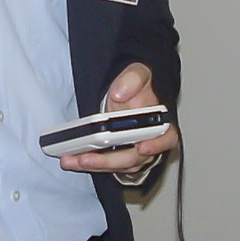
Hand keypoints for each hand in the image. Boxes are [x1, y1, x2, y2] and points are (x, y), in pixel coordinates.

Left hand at [58, 62, 178, 174]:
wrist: (124, 92)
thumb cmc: (136, 86)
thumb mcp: (137, 74)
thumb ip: (132, 79)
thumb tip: (120, 93)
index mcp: (159, 122)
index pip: (167, 138)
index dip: (157, 145)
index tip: (143, 147)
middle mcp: (149, 141)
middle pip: (134, 159)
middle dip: (109, 161)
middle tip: (87, 157)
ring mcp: (133, 152)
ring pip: (118, 166)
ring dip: (95, 165)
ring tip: (72, 159)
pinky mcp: (118, 157)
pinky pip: (106, 165)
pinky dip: (90, 163)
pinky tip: (73, 160)